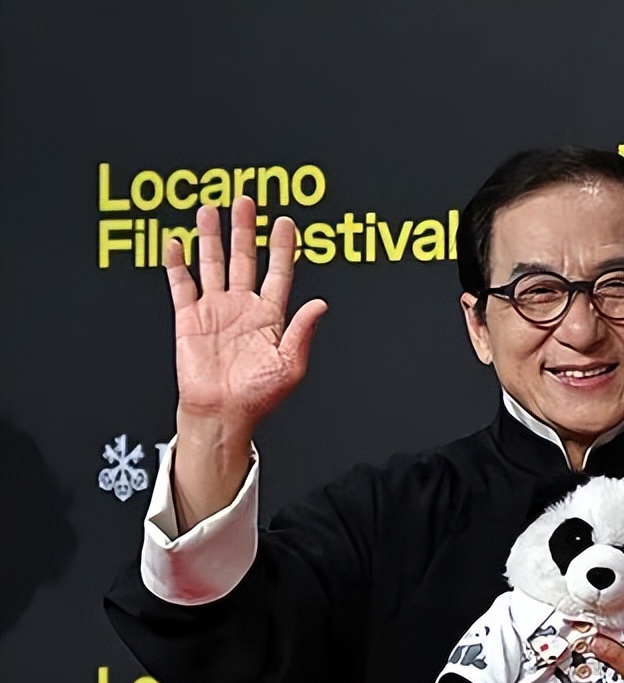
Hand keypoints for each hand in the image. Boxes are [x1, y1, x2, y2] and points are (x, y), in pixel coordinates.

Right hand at [171, 195, 325, 432]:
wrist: (223, 414)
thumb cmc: (259, 396)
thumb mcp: (290, 365)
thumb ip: (302, 331)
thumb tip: (320, 304)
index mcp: (270, 317)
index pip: (279, 273)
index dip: (282, 248)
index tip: (284, 223)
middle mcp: (243, 308)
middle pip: (244, 259)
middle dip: (245, 230)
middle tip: (246, 202)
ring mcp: (215, 311)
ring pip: (213, 264)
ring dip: (212, 238)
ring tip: (210, 211)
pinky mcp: (189, 319)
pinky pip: (182, 286)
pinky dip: (178, 264)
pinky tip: (177, 244)